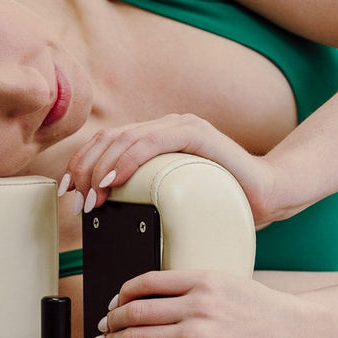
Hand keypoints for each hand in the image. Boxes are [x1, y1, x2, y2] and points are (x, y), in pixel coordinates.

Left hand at [62, 114, 282, 226]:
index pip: (105, 143)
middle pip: (108, 140)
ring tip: (93, 196)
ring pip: (125, 139)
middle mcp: (164, 126)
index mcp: (154, 138)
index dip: (80, 163)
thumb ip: (143, 194)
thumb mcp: (170, 198)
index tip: (68, 190)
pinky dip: (129, 161)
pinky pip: (153, 142)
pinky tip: (116, 180)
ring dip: (101, 169)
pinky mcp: (197, 133)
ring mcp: (180, 126)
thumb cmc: (221, 200)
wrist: (268, 194)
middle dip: (85, 170)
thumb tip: (102, 211)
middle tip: (78, 200)